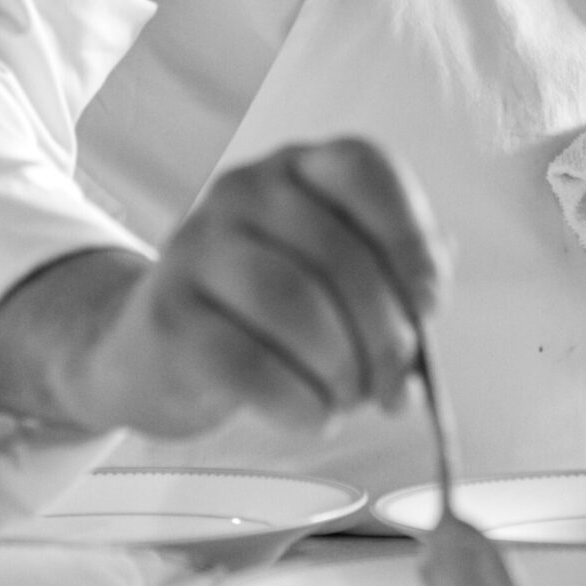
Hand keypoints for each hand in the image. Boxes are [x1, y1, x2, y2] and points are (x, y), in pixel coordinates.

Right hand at [1, 139, 443, 441]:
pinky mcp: (169, 314)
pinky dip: (298, 401)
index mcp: (299, 169)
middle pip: (339, 256)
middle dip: (384, 335)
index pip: (366, 170)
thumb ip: (391, 282)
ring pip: (295, 305)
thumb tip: (424, 317)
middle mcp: (244, 191)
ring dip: (341, 369)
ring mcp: (197, 247)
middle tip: (393, 385)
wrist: (155, 348)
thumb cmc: (265, 312)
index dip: (410, 238)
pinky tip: (312, 416)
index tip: (429, 304)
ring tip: (347, 398)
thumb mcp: (332, 277)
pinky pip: (249, 362)